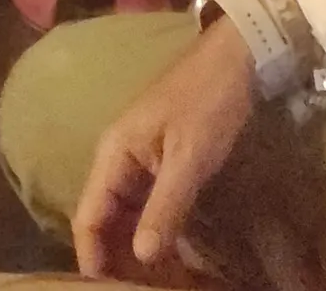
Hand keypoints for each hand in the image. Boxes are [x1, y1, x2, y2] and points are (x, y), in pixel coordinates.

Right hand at [73, 21, 255, 279]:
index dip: (92, 256)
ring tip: (157, 282)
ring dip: (138, 248)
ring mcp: (140, 160)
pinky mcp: (161, 162)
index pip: (87, 215)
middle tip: (141, 289)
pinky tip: (172, 256)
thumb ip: (164, 207)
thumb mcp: (190, 157)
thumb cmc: (209, 101)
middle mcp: (118, 159)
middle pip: (105, 220)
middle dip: (117, 258)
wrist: (237, 58)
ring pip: (128, 215)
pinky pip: (149, 205)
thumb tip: (141, 256)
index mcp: (113, 153)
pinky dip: (157, 231)